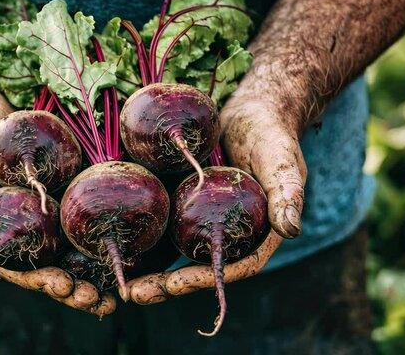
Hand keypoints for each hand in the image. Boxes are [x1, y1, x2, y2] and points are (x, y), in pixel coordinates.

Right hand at [0, 87, 114, 315]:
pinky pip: (78, 224)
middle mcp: (10, 228)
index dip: (33, 277)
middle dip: (68, 287)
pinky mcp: (59, 200)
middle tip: (97, 301)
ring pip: (62, 253)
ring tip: (115, 296)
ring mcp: (37, 216)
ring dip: (87, 275)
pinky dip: (97, 242)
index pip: (6, 261)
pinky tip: (125, 255)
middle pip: (39, 266)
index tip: (61, 286)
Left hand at [127, 80, 307, 303]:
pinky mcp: (185, 201)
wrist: (250, 109)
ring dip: (149, 269)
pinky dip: (142, 234)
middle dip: (166, 285)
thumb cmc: (270, 133)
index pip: (233, 265)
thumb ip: (287, 191)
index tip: (175, 284)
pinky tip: (114, 240)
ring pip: (175, 250)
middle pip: (197, 266)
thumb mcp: (281, 159)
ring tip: (120, 283)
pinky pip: (163, 221)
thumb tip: (291, 229)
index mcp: (256, 233)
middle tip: (133, 294)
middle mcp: (228, 231)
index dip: (204, 278)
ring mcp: (204, 218)